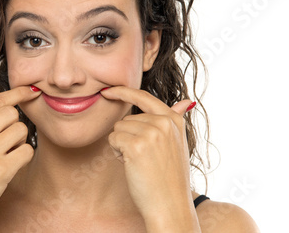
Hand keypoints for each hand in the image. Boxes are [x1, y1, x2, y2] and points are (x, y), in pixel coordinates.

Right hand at [0, 86, 40, 231]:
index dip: (18, 93)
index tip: (31, 91)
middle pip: (12, 113)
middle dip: (14, 125)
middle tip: (6, 142)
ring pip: (21, 130)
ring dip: (19, 143)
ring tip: (6, 156)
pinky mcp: (0, 170)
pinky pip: (26, 152)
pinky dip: (24, 158)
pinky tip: (12, 167)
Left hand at [100, 86, 197, 229]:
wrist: (170, 205)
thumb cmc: (169, 178)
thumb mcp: (178, 144)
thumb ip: (175, 120)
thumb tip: (186, 101)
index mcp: (174, 120)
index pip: (144, 96)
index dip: (123, 91)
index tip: (108, 90)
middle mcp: (164, 123)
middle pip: (127, 118)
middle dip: (128, 137)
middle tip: (143, 157)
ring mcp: (151, 133)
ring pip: (118, 129)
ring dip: (122, 145)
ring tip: (140, 162)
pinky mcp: (136, 145)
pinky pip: (113, 139)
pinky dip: (117, 153)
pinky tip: (131, 165)